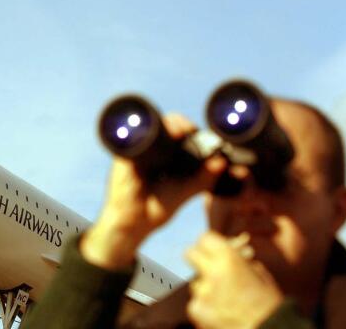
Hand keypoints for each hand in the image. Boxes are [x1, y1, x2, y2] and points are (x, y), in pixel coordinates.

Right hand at [82, 114, 226, 268]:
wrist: (133, 223)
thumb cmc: (157, 207)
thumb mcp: (185, 191)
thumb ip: (203, 178)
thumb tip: (222, 162)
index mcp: (168, 155)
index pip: (179, 132)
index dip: (190, 129)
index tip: (203, 134)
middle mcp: (152, 150)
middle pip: (165, 125)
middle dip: (180, 123)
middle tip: (190, 130)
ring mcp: (137, 150)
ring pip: (150, 126)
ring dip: (166, 124)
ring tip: (181, 132)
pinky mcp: (124, 155)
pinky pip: (133, 137)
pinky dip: (147, 133)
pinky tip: (161, 135)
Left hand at [186, 231, 283, 328]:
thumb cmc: (269, 304)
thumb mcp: (259, 275)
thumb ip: (241, 260)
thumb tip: (234, 248)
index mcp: (229, 258)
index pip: (205, 239)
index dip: (209, 244)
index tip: (211, 249)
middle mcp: (211, 271)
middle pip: (190, 254)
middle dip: (198, 258)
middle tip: (207, 266)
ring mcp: (201, 291)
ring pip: (195, 281)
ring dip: (205, 286)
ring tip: (225, 298)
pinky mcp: (195, 309)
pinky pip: (196, 301)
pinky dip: (205, 305)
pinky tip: (221, 311)